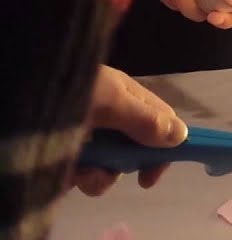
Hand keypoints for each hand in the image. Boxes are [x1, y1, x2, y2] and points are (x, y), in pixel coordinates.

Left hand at [73, 66, 186, 196]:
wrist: (16, 96)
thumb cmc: (67, 89)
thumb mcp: (109, 100)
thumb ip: (144, 120)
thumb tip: (181, 136)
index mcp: (125, 96)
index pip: (160, 122)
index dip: (162, 149)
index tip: (149, 176)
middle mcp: (109, 115)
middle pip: (132, 149)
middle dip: (120, 166)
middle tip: (104, 170)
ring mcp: (85, 134)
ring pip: (105, 165)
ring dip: (94, 175)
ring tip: (76, 171)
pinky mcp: (62, 150)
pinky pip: (78, 171)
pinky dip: (72, 176)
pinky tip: (61, 172)